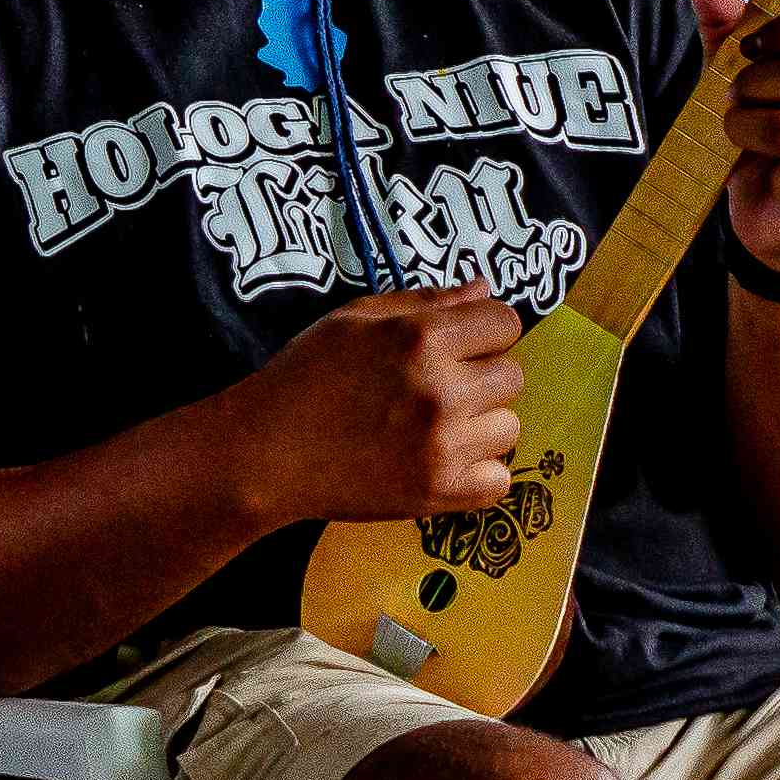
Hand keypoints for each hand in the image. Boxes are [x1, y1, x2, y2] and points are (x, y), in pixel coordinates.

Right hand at [224, 286, 526, 520]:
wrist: (266, 452)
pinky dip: (478, 473)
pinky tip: (442, 461)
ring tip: (434, 427)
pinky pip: (500, 479)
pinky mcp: (439, 492)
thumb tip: (484, 287)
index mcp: (422, 338)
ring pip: (508, 427)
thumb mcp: (356, 317)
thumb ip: (426, 301)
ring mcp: (443, 445)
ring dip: (480, 426)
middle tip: (439, 389)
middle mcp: (441, 390)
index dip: (485, 331)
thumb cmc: (307, 375)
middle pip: (513, 376)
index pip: (506, 322)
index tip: (461, 345)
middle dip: (482, 377)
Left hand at [693, 0, 779, 279]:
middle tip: (735, 100)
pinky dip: (770, 178)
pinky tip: (769, 179)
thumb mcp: (742, 75)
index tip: (750, 48)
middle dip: (753, 84)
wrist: (772, 219)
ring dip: (746, 129)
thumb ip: (726, 24)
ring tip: (739, 137)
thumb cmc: (763, 138)